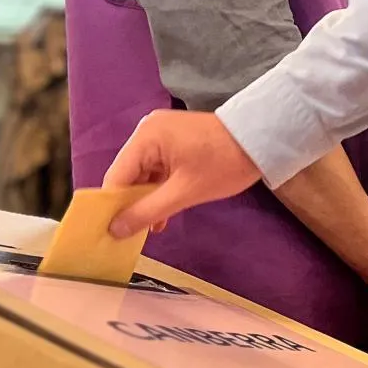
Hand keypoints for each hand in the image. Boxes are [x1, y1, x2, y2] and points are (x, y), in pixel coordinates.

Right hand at [104, 111, 261, 237]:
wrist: (261, 140)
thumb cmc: (224, 164)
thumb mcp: (184, 193)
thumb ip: (147, 212)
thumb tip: (115, 230)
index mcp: (146, 137)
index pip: (115, 177)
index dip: (110, 207)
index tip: (106, 233)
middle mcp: (147, 131)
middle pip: (127, 175)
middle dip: (129, 205)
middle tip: (125, 237)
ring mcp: (160, 134)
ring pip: (142, 175)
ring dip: (146, 201)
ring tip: (145, 232)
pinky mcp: (173, 141)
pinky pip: (156, 169)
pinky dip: (158, 190)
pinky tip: (161, 217)